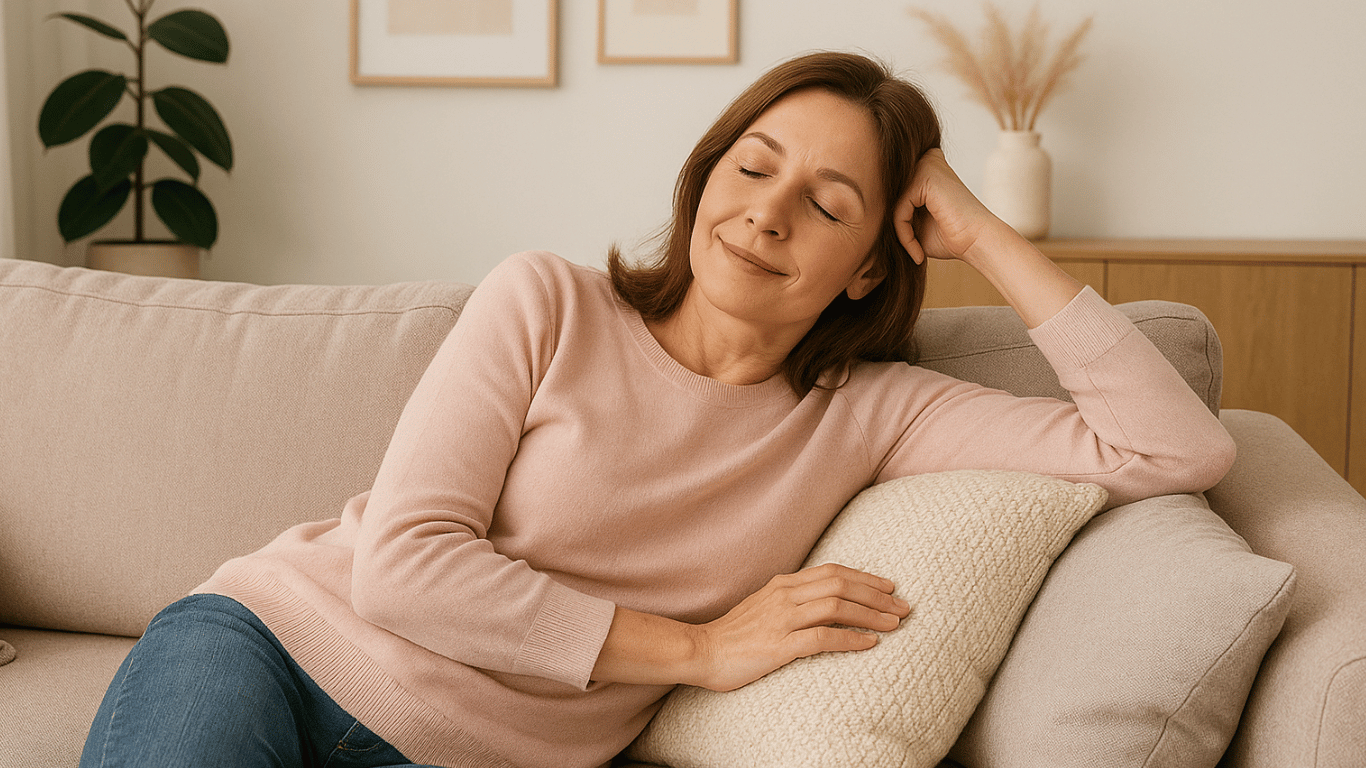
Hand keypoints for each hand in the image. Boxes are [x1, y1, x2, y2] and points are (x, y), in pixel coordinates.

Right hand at [692, 563, 909, 691]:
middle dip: (876, 595)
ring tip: (894, 624)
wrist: (702, 651)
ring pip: (836, 607)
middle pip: (840, 585)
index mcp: (782, 584)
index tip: (888, 587)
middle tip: (903, 607)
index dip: (864, 577)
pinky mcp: (779, 645)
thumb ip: (791, 599)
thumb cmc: (734, 634)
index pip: (832, 572)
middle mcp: (784, 596)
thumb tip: (823, 600)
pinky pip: (823, 638)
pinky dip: (850, 639)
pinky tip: (869, 643)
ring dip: (870, 614)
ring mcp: (781, 619)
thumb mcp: (764, 606)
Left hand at [893, 148, 1011, 266]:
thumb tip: (866, 213)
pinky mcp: (925, 177)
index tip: (904, 248)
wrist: (977, 243)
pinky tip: (918, 251)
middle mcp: (926, 159)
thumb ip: (895, 212)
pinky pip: (898, 209)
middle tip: (905, 251)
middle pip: (888, 196)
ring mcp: (926, 165)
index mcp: (925, 166)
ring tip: (915, 252)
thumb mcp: (915, 223)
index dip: (891, 221)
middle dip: (891, 226)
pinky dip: (904, 234)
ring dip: (899, 233)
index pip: (890, 192)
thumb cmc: (950, 237)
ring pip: (891, 203)